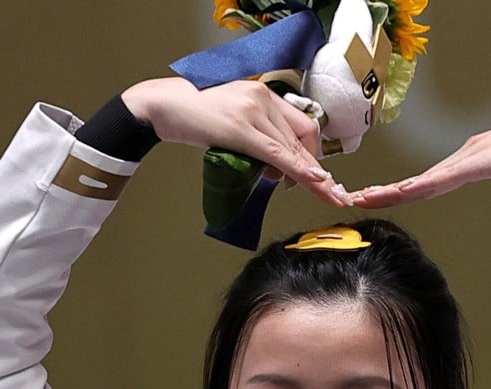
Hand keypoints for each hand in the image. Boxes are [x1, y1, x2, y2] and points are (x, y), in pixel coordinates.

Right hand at [121, 78, 352, 206]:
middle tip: (323, 192)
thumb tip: (278, 167)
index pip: (303, 125)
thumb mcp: (234, 121)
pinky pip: (276, 153)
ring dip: (304, 175)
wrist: (164, 105)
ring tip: (296, 188)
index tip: (326, 178)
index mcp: (264, 93)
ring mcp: (253, 110)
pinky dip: (296, 169)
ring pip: (291, 148)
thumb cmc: (195, 116)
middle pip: (303, 137)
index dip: (315, 154)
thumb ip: (258, 136)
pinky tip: (312, 181)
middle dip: (314, 170)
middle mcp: (263, 97)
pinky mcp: (241, 127)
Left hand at [352, 104, 490, 208]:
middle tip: (355, 198)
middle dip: (383, 192)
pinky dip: (420, 186)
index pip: (420, 183)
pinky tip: (404, 191)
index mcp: (459, 165)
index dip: (395, 191)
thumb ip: (483, 164)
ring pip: (419, 181)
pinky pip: (442, 178)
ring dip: (392, 190)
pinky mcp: (473, 162)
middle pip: (412, 182)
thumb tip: (477, 165)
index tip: (373, 197)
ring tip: (366, 197)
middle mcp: (455, 162)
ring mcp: (463, 161)